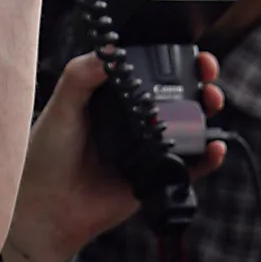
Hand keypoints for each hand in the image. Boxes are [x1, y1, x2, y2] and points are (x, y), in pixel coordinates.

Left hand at [9, 51, 225, 261]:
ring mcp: (151, 148)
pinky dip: (210, 157)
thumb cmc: (45, 159)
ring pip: (192, 125)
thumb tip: (110, 50)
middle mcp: (137, 120)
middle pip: (180, 94)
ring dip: (209, 111)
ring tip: (212, 103)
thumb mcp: (60, 109)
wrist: (48, 211)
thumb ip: (80, 77)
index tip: (188, 51)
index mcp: (114, 99)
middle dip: (201, 80)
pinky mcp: (160, 176)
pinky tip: (215, 147)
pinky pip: (194, 165)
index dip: (173, 58)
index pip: (151, 71)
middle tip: (207, 74)